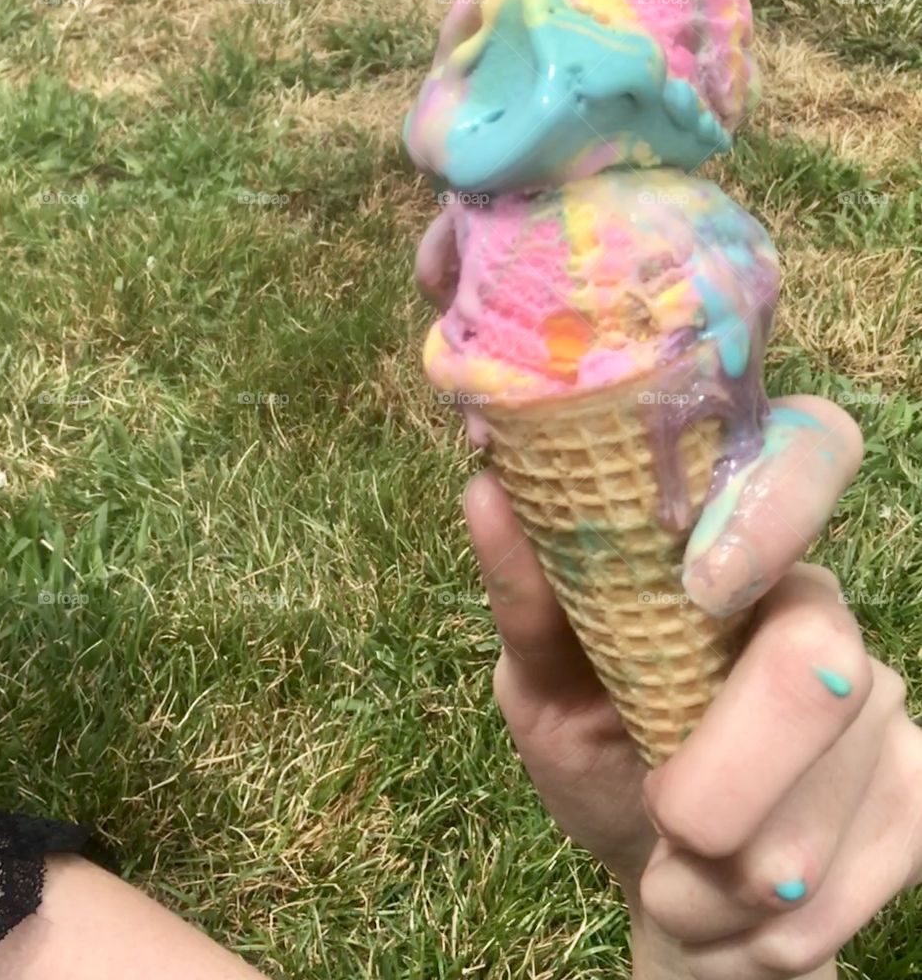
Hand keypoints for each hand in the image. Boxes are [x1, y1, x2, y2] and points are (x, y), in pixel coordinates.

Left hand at [465, 400, 921, 978]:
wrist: (662, 885)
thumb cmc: (596, 753)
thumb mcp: (543, 685)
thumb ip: (531, 600)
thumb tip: (487, 491)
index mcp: (728, 545)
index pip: (803, 450)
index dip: (778, 499)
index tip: (706, 585)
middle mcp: (814, 604)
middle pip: (819, 652)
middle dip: (735, 764)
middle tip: (673, 819)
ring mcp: (879, 696)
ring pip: (842, 778)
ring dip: (734, 867)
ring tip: (676, 878)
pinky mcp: (916, 789)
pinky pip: (874, 858)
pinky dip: (780, 916)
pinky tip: (735, 908)